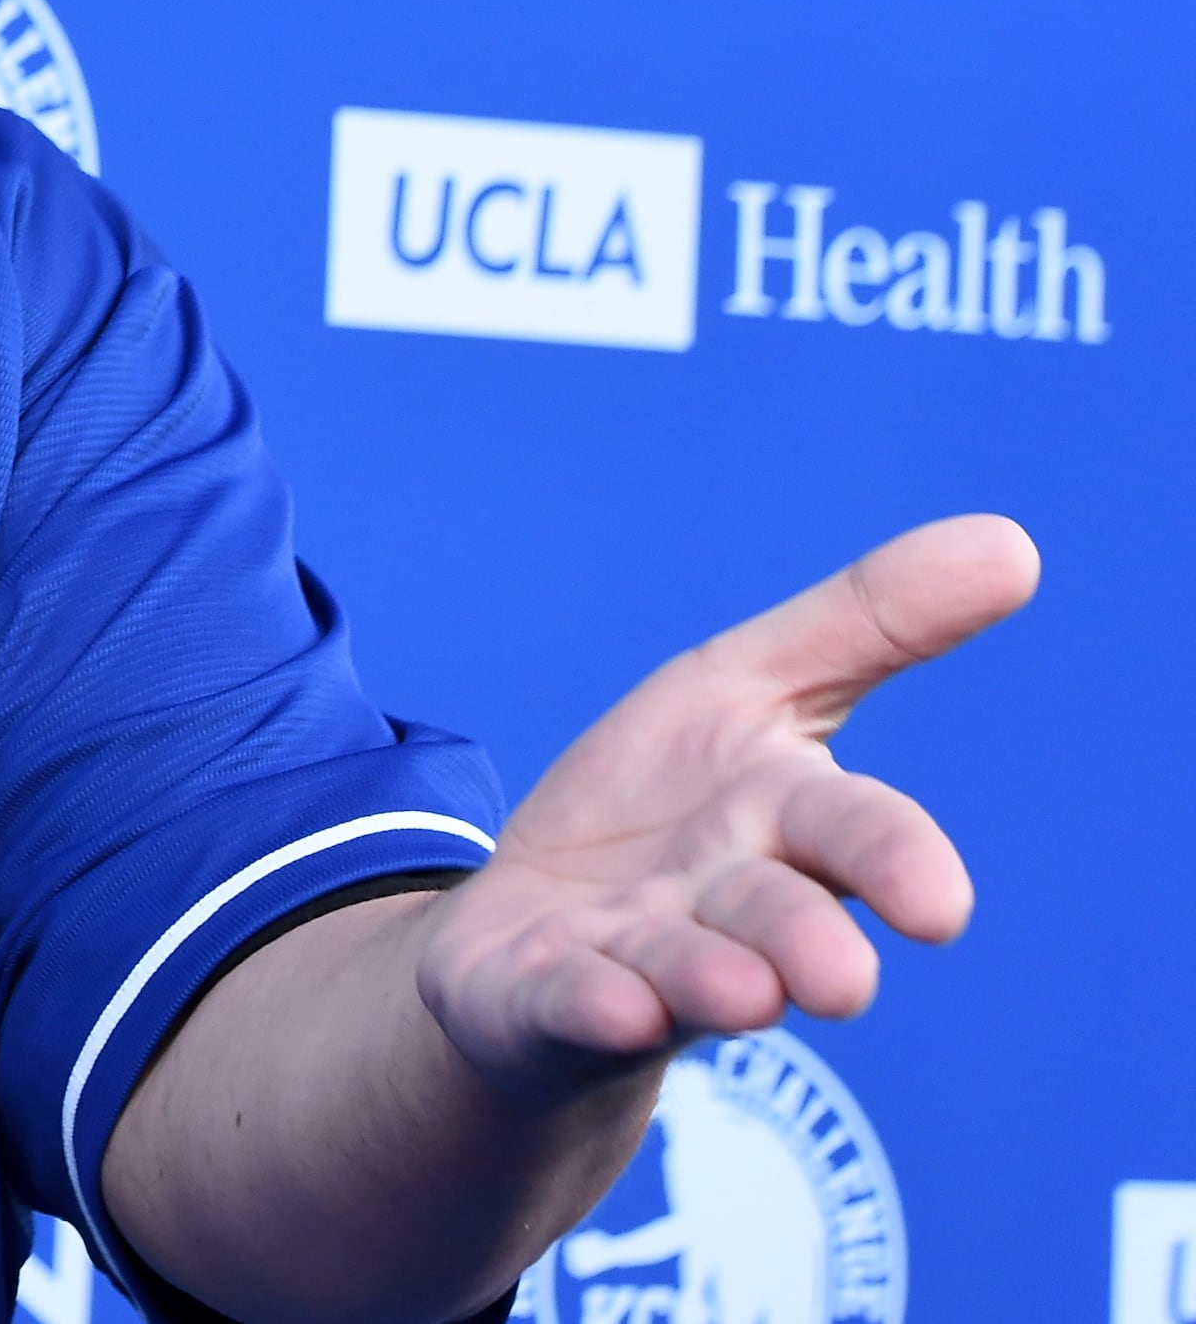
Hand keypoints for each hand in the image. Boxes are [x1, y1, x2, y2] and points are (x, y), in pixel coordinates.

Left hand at [416, 514, 1039, 1101]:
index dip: (896, 862)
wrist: (529, 938)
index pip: (857, 835)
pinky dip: (592, 1002)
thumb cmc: (662, 807)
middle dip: (808, 942)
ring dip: (710, 979)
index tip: (938, 906)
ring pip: (684, 973)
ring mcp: (636, 962)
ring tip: (745, 993)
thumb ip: (867, 622)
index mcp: (781, 823)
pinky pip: (572, 1002)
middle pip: (778, 917)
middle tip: (841, 981)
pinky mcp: (546, 1000)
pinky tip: (609, 999)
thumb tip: (1015, 542)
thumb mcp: (747, 687)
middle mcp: (723, 910)